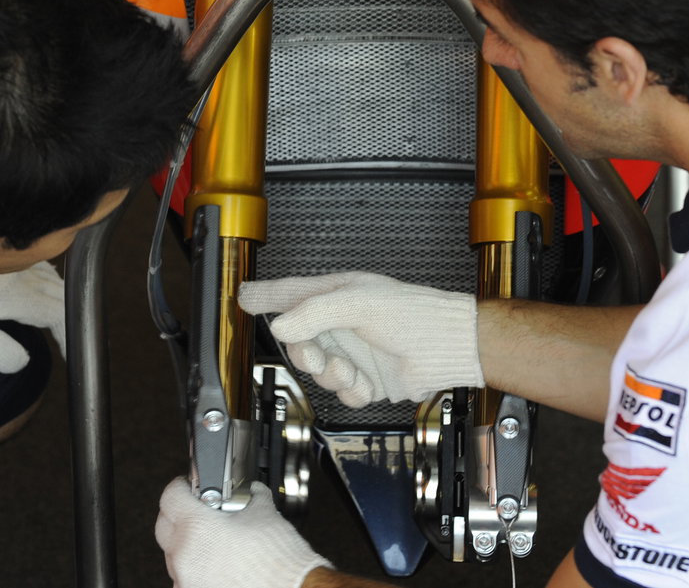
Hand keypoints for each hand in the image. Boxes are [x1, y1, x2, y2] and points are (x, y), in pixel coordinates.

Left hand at [0, 254, 64, 371]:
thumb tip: (22, 362)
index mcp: (17, 295)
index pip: (58, 315)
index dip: (68, 335)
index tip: (70, 350)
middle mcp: (22, 273)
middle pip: (61, 295)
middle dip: (67, 317)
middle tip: (64, 338)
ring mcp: (14, 259)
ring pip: (52, 277)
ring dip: (59, 298)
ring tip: (53, 316)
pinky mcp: (2, 249)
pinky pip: (37, 264)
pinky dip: (45, 280)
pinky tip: (34, 287)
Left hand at [155, 478, 327, 587]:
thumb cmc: (278, 559)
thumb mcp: (265, 512)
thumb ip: (251, 495)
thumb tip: (252, 491)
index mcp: (197, 527)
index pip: (171, 497)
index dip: (180, 487)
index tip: (186, 487)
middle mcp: (185, 556)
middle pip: (165, 526)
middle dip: (179, 515)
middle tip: (198, 510)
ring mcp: (186, 580)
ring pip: (174, 555)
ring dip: (187, 544)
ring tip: (213, 540)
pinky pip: (184, 577)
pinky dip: (195, 568)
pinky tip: (215, 563)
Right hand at [239, 272, 481, 406]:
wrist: (447, 348)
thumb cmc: (413, 314)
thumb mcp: (358, 303)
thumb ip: (314, 313)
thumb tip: (280, 326)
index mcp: (337, 296)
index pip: (290, 294)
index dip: (265, 297)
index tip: (242, 297)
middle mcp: (342, 324)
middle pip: (300, 342)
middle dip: (306, 354)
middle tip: (318, 357)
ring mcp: (354, 353)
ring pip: (319, 373)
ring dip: (332, 375)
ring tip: (350, 369)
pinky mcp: (367, 379)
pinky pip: (343, 393)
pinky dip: (352, 391)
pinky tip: (367, 382)